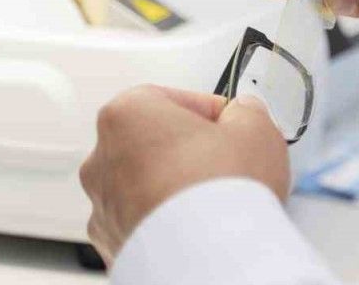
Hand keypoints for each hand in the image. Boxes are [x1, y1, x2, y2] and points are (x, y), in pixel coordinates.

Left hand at [78, 85, 288, 266]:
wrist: (209, 259)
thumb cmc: (220, 192)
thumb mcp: (255, 127)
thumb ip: (246, 110)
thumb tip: (244, 114)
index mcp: (127, 114)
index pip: (173, 98)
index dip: (209, 112)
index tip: (230, 124)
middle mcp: (103, 157)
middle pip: (154, 140)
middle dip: (188, 150)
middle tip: (225, 162)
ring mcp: (103, 204)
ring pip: (145, 183)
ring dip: (175, 186)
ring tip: (215, 200)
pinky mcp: (112, 243)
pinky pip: (143, 221)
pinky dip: (166, 222)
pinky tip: (198, 225)